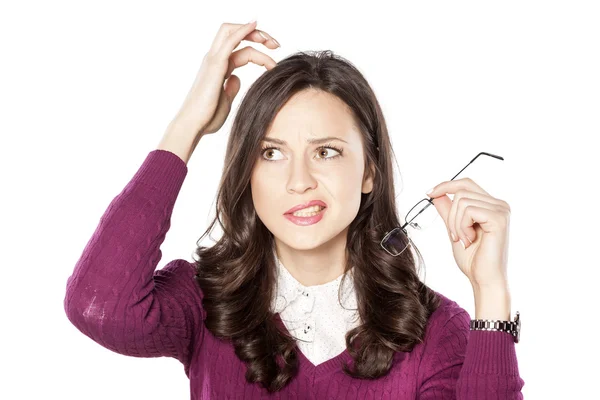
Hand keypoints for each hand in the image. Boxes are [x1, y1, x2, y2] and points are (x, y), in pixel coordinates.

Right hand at [172, 21, 278, 135]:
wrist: (194, 124)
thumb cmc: (207, 117)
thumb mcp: (225, 100)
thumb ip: (231, 87)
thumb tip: (237, 79)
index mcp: (218, 67)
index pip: (241, 49)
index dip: (260, 52)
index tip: (274, 64)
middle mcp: (215, 60)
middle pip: (235, 34)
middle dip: (257, 34)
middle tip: (275, 45)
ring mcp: (213, 60)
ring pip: (232, 33)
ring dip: (256, 33)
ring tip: (273, 43)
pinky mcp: (215, 65)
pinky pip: (229, 41)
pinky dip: (242, 30)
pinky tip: (255, 26)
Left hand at [426, 178, 510, 287]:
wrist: (483, 279)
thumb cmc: (473, 259)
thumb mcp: (454, 229)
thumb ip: (448, 211)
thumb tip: (436, 194)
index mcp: (491, 205)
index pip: (466, 183)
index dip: (446, 185)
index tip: (429, 193)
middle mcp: (499, 204)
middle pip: (461, 190)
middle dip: (451, 214)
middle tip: (455, 236)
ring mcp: (501, 210)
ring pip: (462, 200)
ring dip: (455, 223)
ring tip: (464, 240)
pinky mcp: (499, 218)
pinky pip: (468, 210)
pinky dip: (462, 226)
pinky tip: (469, 240)